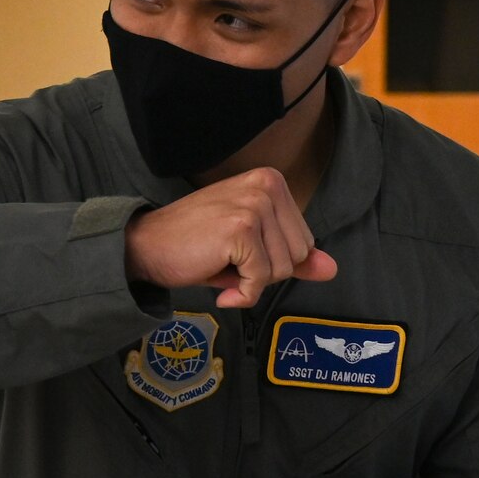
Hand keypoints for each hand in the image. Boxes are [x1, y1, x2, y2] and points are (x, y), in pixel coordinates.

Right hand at [124, 168, 337, 306]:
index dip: (273, 260)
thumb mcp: (250, 247)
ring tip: (220, 266)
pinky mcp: (240, 229)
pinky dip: (242, 295)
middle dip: (265, 272)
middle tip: (228, 260)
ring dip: (251, 282)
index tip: (239, 252)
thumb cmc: (195, 245)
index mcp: (270, 182)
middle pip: (299, 254)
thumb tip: (331, 269)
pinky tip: (221, 290)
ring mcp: (253, 205)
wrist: (147, 247)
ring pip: (283, 269)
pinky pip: (260, 280)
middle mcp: (265, 185)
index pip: (305, 240)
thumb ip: (293, 257)